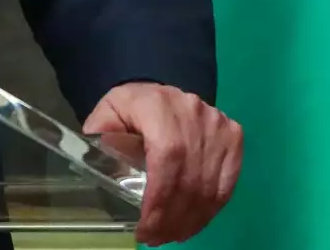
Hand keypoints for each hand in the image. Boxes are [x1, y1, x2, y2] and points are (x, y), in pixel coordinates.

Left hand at [83, 81, 241, 245]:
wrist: (160, 94)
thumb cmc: (130, 110)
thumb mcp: (106, 115)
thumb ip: (100, 138)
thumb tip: (96, 166)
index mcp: (157, 105)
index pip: (168, 158)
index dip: (160, 198)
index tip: (145, 227)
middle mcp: (193, 112)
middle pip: (190, 178)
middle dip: (172, 218)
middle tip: (154, 238)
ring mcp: (217, 125)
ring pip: (210, 186)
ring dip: (191, 220)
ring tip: (170, 235)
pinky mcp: (233, 137)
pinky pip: (226, 184)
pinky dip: (210, 210)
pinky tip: (192, 223)